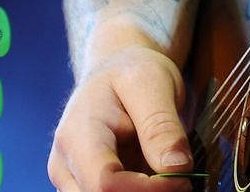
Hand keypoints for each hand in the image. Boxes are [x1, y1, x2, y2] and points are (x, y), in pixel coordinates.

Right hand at [48, 43, 192, 190]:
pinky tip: (158, 178)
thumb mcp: (152, 83)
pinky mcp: (87, 186)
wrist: (115, 70)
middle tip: (183, 179)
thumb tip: (177, 167)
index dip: (146, 190)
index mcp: (78, 136)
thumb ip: (161, 126)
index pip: (105, 183)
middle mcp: (66, 165)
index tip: (183, 179)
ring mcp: (73, 179)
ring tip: (170, 175)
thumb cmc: (131, 71)